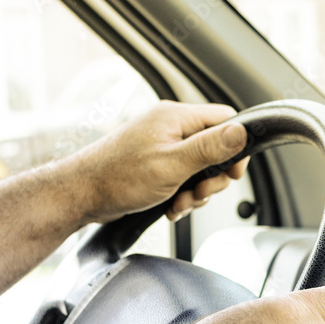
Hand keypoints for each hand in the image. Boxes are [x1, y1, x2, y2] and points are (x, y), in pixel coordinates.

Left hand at [66, 101, 249, 225]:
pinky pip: (182, 177)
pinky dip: (181, 195)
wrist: (81, 193)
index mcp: (176, 117)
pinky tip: (170, 206)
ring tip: (179, 203)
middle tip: (198, 193)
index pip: (225, 120)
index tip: (231, 173)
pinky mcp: (154, 163)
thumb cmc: (119, 177)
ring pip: (199, 168)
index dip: (235, 148)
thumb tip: (242, 132)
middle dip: (212, 178)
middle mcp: (170, 127)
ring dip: (196, 192)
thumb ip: (209, 148)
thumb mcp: (173, 164)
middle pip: (215, 148)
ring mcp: (162, 145)